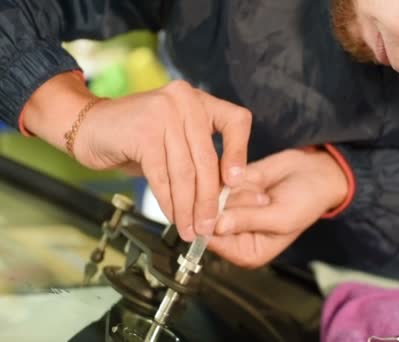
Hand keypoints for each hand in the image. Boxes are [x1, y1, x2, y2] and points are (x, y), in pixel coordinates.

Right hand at [25, 76, 251, 241]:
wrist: (89, 126)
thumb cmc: (138, 138)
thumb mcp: (176, 140)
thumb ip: (201, 158)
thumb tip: (230, 193)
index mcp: (199, 100)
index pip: (236, 121)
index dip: (239, 152)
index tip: (236, 182)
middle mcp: (184, 100)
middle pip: (206, 158)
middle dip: (208, 198)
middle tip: (208, 225)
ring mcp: (163, 112)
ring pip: (184, 171)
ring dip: (188, 207)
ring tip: (191, 229)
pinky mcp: (143, 131)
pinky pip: (161, 176)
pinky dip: (168, 202)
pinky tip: (172, 217)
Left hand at [208, 148, 347, 267]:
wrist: (315, 172)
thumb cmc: (306, 202)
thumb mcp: (281, 218)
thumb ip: (248, 221)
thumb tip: (216, 226)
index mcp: (247, 251)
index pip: (213, 243)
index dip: (213, 225)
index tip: (227, 212)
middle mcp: (234, 232)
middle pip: (208, 218)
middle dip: (235, 205)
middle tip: (263, 201)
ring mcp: (231, 208)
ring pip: (213, 196)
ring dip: (239, 191)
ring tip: (264, 194)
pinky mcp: (231, 187)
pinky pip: (218, 179)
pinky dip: (236, 177)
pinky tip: (257, 182)